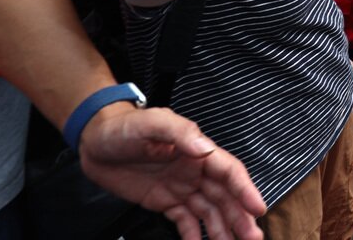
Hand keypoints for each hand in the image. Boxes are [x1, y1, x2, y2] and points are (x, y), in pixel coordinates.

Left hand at [79, 105, 265, 239]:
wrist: (94, 141)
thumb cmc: (124, 127)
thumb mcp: (152, 123)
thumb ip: (180, 133)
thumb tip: (205, 148)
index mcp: (197, 151)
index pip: (229, 172)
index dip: (245, 190)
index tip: (257, 209)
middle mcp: (194, 171)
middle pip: (225, 197)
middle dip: (240, 218)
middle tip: (253, 238)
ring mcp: (181, 188)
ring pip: (209, 212)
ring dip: (223, 230)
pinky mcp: (165, 201)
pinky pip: (185, 221)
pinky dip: (195, 235)